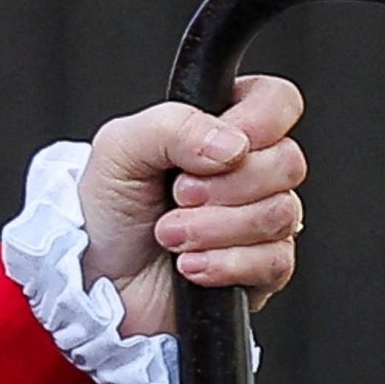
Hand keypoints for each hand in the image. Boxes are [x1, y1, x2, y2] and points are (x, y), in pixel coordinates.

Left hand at [80, 75, 308, 338]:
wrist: (96, 281)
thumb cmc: (107, 211)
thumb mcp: (119, 149)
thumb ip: (172, 126)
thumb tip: (232, 144)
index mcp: (221, 129)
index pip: (277, 101)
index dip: (259, 121)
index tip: (219, 149)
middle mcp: (249, 172)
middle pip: (288, 162)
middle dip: (223, 186)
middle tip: (177, 196)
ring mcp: (260, 222)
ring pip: (280, 214)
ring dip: (213, 228)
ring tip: (169, 234)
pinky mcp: (261, 271)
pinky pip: (273, 262)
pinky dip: (223, 264)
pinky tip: (189, 265)